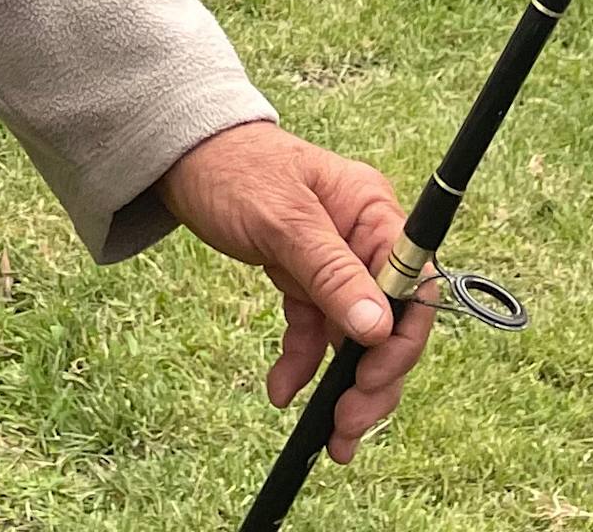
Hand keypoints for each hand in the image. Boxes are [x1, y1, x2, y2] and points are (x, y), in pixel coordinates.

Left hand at [159, 118, 433, 463]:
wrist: (181, 155)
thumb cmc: (233, 168)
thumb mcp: (282, 220)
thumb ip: (331, 273)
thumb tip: (378, 329)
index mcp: (374, 213)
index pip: (412, 288)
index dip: (400, 341)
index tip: (372, 380)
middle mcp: (363, 240)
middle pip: (388, 322)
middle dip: (373, 380)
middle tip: (348, 426)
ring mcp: (335, 263)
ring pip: (355, 337)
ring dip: (344, 386)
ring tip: (331, 436)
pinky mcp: (304, 279)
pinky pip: (314, 331)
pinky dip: (303, 362)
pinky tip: (283, 389)